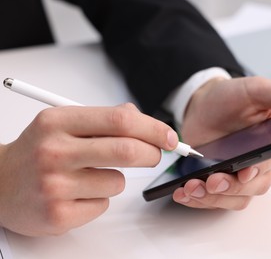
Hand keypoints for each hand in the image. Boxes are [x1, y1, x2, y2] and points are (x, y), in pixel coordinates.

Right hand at [0, 103, 178, 235]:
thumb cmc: (38, 150)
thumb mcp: (63, 123)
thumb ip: (103, 119)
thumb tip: (144, 121)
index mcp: (58, 122)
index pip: (120, 120)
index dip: (152, 128)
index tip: (169, 136)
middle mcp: (54, 151)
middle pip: (127, 150)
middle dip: (152, 153)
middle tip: (155, 155)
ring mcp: (54, 185)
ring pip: (118, 181)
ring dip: (115, 178)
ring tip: (89, 175)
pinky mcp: (57, 214)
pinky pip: (103, 204)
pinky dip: (99, 197)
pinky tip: (76, 193)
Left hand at [173, 76, 270, 209]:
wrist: (202, 105)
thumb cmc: (229, 98)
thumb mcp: (255, 89)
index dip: (258, 171)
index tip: (244, 171)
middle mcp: (260, 165)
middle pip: (253, 187)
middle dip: (231, 187)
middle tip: (212, 180)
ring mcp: (238, 176)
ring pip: (234, 198)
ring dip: (213, 197)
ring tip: (191, 188)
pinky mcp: (219, 182)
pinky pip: (214, 200)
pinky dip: (199, 200)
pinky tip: (184, 193)